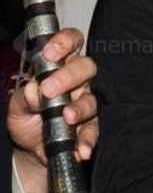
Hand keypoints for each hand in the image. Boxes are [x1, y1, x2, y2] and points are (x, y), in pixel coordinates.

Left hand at [8, 27, 97, 165]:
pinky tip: (80, 148)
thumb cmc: (27, 119)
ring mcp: (86, 103)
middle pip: (86, 67)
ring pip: (92, 98)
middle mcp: (78, 82)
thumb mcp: (17, 107)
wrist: (31, 150)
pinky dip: (88, 139)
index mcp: (59, 67)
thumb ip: (24, 97)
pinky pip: (95, 130)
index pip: (71, 42)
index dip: (64, 42)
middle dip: (68, 76)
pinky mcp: (91, 127)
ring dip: (80, 107)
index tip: (50, 53)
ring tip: (66, 117)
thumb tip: (34, 91)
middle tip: (49, 90)